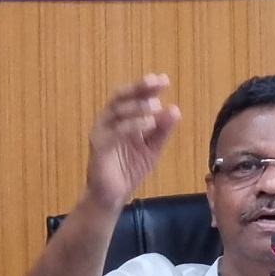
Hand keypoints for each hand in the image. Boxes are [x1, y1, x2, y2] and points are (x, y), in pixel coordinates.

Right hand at [84, 73, 180, 208]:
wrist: (112, 196)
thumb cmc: (128, 169)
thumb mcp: (152, 148)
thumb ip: (162, 130)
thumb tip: (175, 109)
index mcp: (120, 118)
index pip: (132, 96)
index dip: (145, 86)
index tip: (163, 79)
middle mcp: (108, 120)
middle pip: (121, 97)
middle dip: (139, 88)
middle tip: (156, 82)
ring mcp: (101, 132)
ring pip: (117, 112)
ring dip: (138, 106)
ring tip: (156, 105)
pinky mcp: (99, 147)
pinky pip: (115, 132)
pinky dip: (132, 125)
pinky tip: (148, 124)